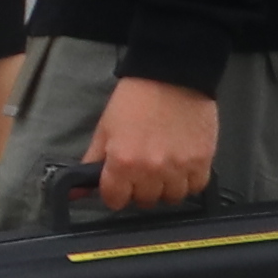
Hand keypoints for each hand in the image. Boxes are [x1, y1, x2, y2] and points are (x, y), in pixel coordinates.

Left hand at [87, 76, 222, 213]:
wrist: (171, 77)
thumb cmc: (133, 100)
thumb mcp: (105, 129)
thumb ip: (92, 161)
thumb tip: (74, 191)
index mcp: (122, 162)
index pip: (115, 200)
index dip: (114, 193)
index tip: (117, 185)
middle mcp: (150, 170)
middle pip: (144, 201)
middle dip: (139, 189)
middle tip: (140, 172)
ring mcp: (179, 168)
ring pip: (171, 198)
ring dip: (165, 188)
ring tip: (162, 170)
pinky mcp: (203, 161)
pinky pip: (196, 187)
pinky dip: (188, 182)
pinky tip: (181, 167)